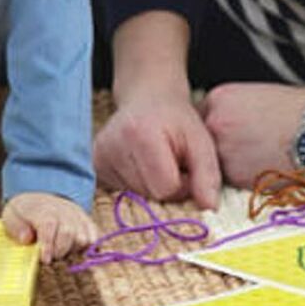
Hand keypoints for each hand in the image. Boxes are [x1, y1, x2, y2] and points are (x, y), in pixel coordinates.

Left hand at [2, 192, 98, 263]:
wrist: (39, 199)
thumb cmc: (24, 213)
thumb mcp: (11, 216)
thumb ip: (16, 227)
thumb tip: (27, 238)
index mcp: (43, 209)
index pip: (49, 225)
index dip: (48, 244)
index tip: (45, 259)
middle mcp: (64, 210)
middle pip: (68, 233)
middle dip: (59, 251)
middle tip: (50, 258)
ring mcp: (77, 216)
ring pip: (83, 237)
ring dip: (72, 251)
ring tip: (60, 254)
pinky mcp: (87, 222)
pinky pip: (94, 236)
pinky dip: (87, 248)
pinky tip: (75, 252)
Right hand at [93, 94, 221, 207]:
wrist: (147, 97)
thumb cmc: (177, 120)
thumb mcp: (201, 141)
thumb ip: (207, 174)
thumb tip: (210, 208)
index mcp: (141, 135)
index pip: (166, 188)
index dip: (182, 183)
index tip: (185, 165)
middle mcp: (113, 145)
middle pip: (149, 195)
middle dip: (166, 186)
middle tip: (171, 161)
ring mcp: (99, 155)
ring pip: (135, 197)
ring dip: (151, 185)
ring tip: (156, 160)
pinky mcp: (95, 164)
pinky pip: (121, 192)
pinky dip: (137, 183)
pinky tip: (141, 163)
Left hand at [202, 82, 304, 188]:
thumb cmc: (297, 110)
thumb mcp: (255, 95)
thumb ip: (230, 108)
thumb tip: (220, 122)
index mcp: (219, 98)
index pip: (199, 117)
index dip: (211, 128)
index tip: (225, 134)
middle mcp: (215, 123)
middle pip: (203, 141)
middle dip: (217, 146)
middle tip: (244, 147)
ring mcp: (223, 149)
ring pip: (215, 162)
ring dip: (229, 163)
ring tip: (259, 154)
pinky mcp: (236, 175)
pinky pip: (231, 179)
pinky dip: (244, 176)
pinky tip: (265, 165)